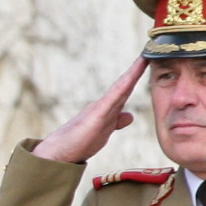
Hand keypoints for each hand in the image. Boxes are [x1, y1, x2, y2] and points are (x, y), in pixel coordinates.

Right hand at [32, 57, 147, 165]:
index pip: (124, 91)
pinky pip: (114, 97)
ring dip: (133, 72)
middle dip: (137, 68)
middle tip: (149, 51)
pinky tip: (132, 76)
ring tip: (144, 58)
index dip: (136, 77)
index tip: (147, 62)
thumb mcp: (103, 133)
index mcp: (105, 110)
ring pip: (120, 87)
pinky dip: (124, 85)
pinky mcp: (96, 115)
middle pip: (124, 84)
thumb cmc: (77, 145)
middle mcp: (102, 105)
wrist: (57, 154)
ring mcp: (99, 108)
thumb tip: (129, 115)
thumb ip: (115, 123)